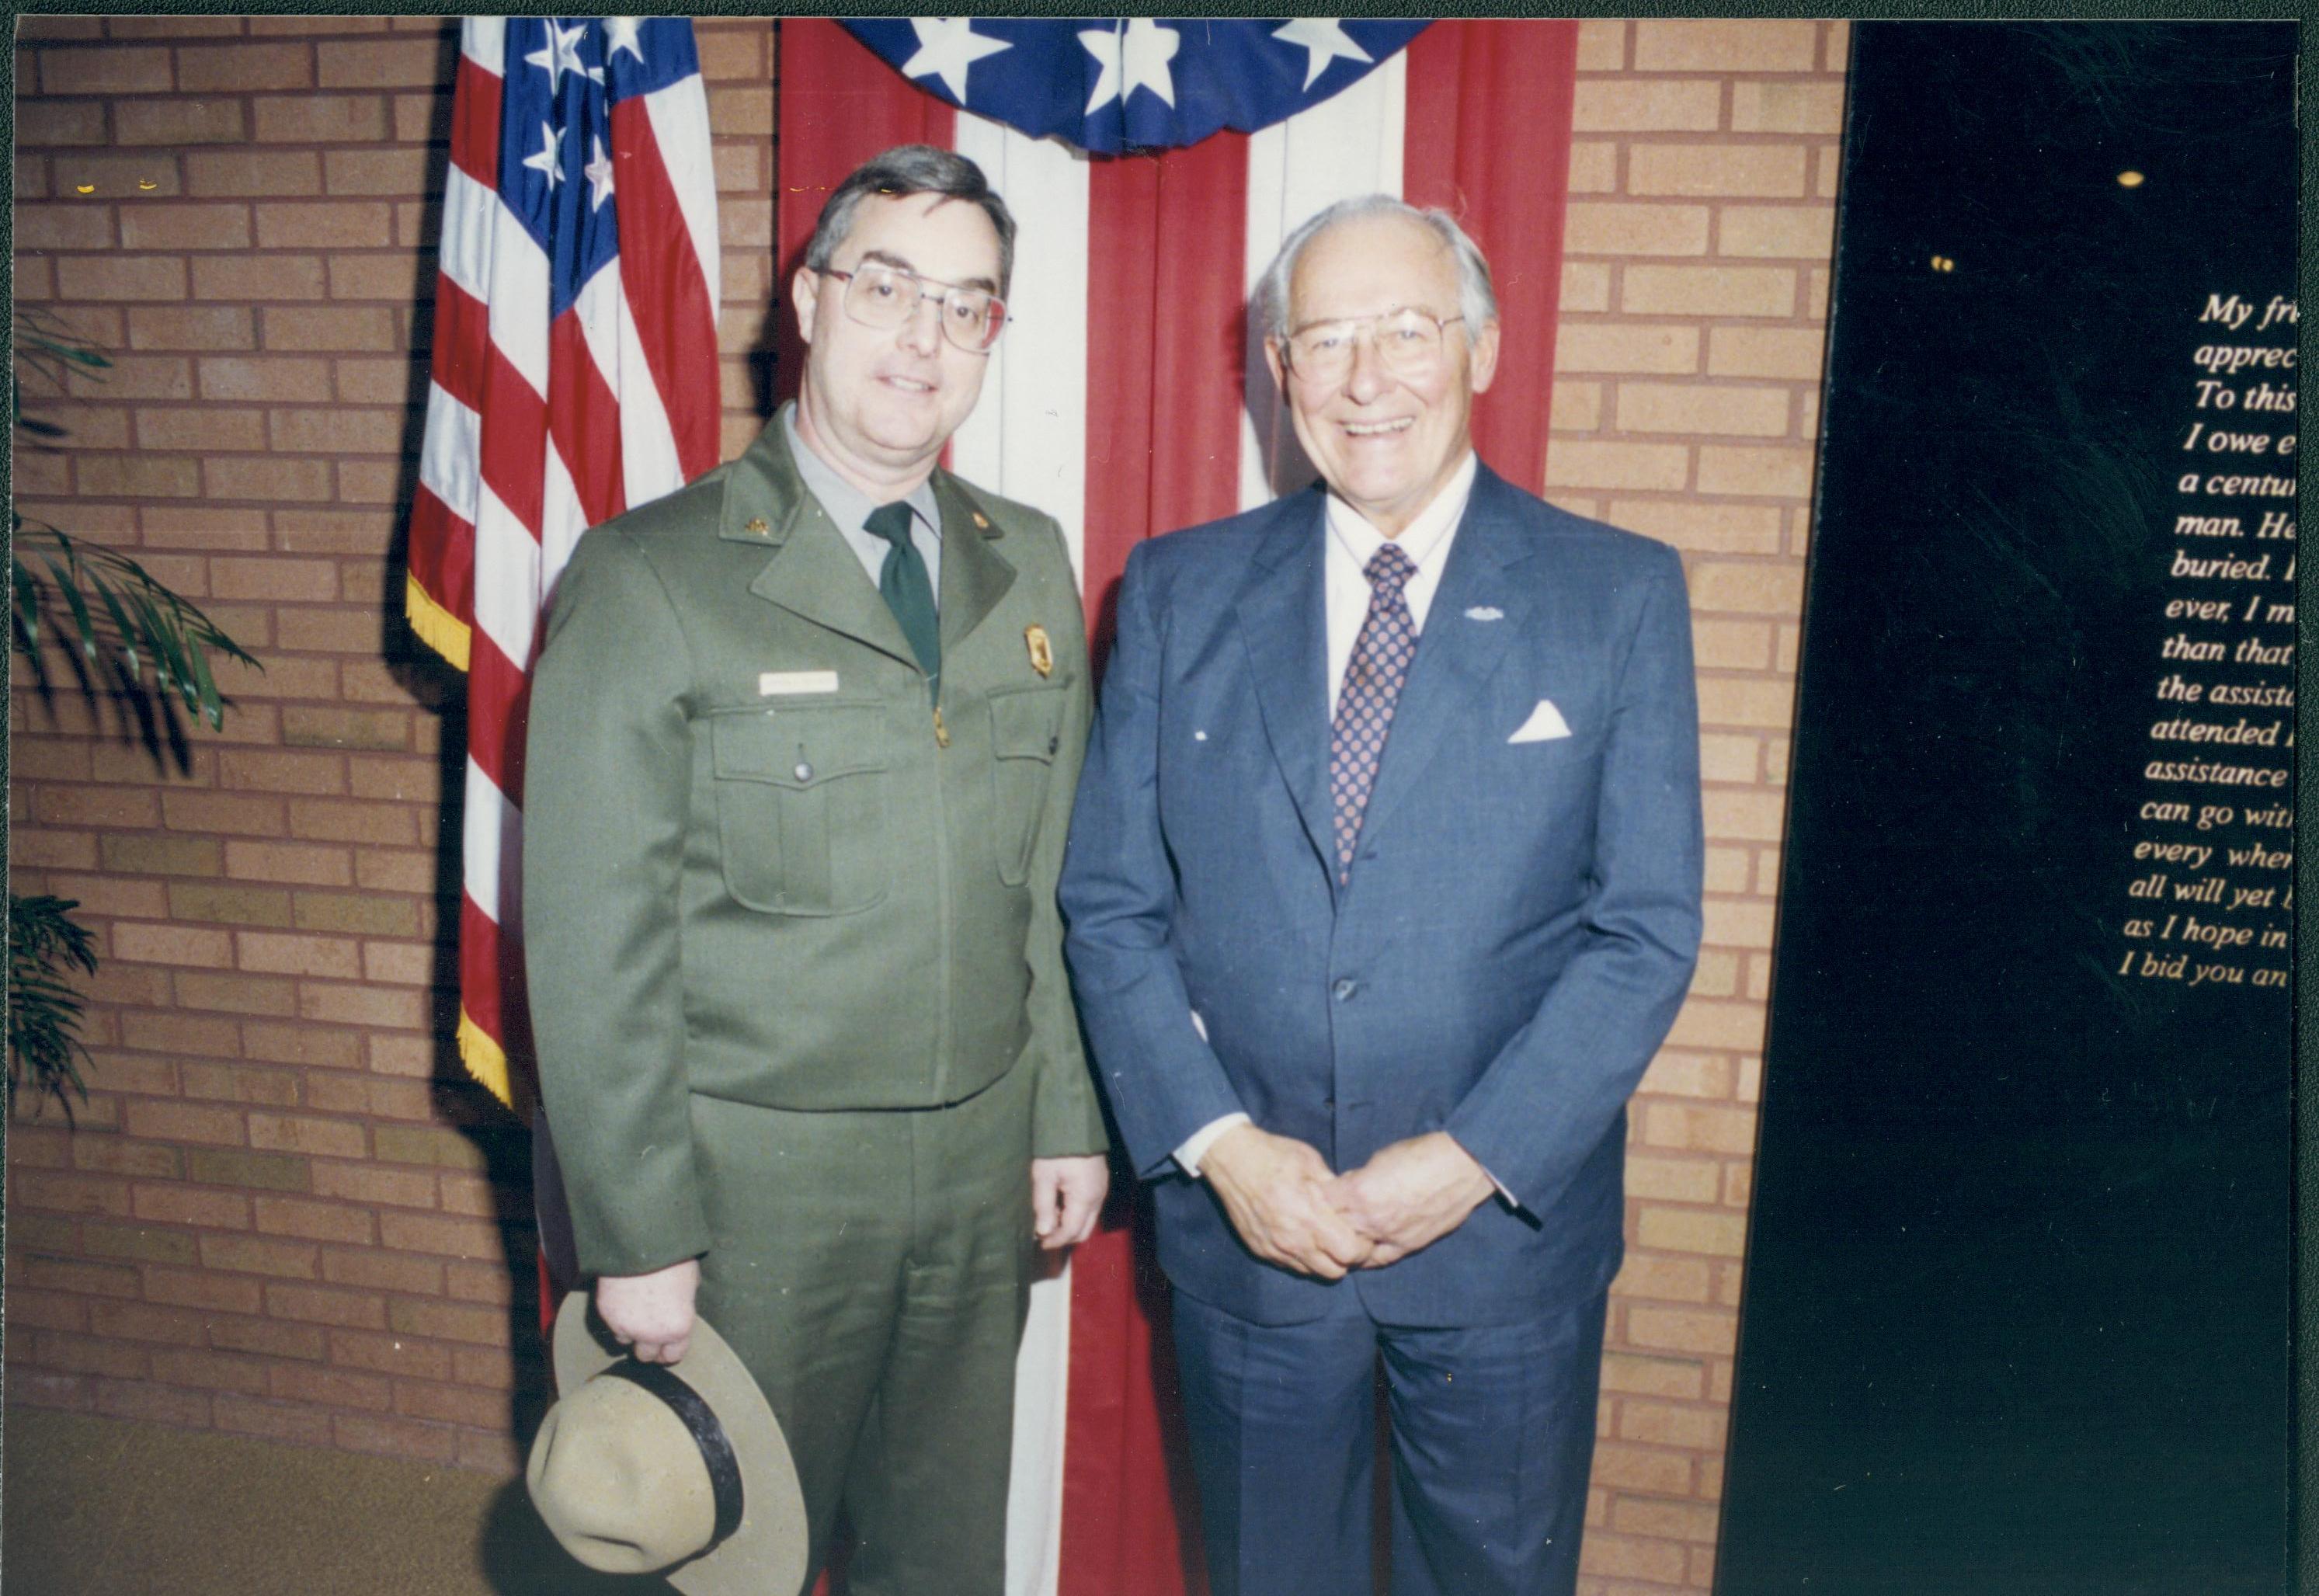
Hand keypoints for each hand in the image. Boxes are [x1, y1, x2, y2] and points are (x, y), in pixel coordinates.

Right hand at [595, 1258, 699, 1364]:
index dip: (670, 1350)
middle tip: (649, 1330)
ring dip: (630, 1330)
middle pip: (646, 1356)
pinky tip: (623, 1298)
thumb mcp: (691, 1283)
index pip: (673, 1356)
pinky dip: (616, 1315)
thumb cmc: (674, 1259)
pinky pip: (612, 1323)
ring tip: (635, 1310)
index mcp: (678, 1328)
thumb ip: (684, 1303)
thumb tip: (680, 1304)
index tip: (667, 1344)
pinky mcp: (607, 1315)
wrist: (643, 1244)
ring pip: (625, 1340)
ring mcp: (626, 1327)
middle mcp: (652, 1335)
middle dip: (648, 1345)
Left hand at [1031, 1154, 1109, 1248]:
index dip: (1055, 1240)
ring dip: (1068, 1225)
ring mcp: (1101, 1190)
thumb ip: (1043, 1206)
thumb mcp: (1044, 1176)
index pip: (1071, 1231)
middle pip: (1083, 1230)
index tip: (1039, 1243)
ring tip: (1047, 1216)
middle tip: (1043, 1234)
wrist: (1075, 1121)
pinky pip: (1089, 1207)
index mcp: (1085, 1197)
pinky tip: (1057, 1203)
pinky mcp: (1099, 1182)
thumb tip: (1043, 1232)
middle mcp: (1098, 1197)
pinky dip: (1074, 1213)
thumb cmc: (1057, 1148)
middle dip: (1064, 1237)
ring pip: (1087, 1220)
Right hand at [1200, 1125, 1373, 1279]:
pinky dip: (1302, 1258)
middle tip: (1345, 1240)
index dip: (1362, 1247)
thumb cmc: (1274, 1156)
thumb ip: (1334, 1190)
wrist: (1231, 1160)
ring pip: (1312, 1272)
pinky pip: (1290, 1266)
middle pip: (1334, 1272)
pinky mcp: (1261, 1251)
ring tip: (1322, 1238)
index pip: (1349, 1253)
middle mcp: (1293, 1240)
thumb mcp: (1312, 1163)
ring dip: (1323, 1260)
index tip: (1362, 1235)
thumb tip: (1353, 1205)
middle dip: (1345, 1259)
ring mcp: (1275, 1248)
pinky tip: (1301, 1237)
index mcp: (1309, 1216)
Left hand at [1327, 1133, 1495, 1267]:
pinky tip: (1362, 1251)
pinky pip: (1379, 1259)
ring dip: (1346, 1240)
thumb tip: (1347, 1187)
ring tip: (1341, 1235)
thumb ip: (1359, 1178)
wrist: (1460, 1167)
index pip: (1323, 1201)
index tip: (1320, 1193)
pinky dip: (1367, 1255)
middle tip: (1327, 1216)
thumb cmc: (1421, 1154)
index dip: (1320, 1196)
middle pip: (1334, 1227)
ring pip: (1352, 1248)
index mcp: (1359, 1192)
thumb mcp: (1379, 1159)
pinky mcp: (1408, 1246)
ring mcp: (1389, 1236)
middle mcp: (1370, 1219)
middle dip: (1328, 1220)